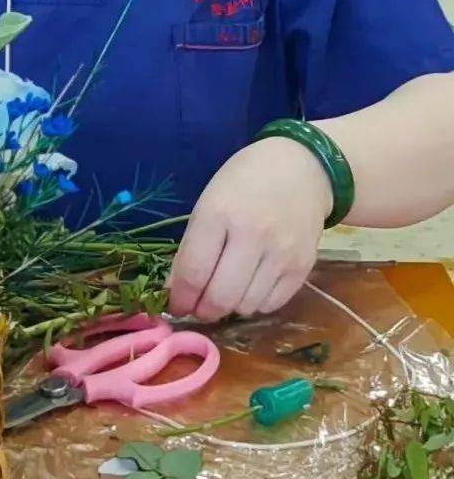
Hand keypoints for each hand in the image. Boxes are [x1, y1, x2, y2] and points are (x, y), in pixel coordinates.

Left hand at [168, 138, 331, 321]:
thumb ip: (192, 246)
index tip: (175, 306)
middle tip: (197, 308)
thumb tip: (176, 290)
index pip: (193, 272)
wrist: (301, 168)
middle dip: (202, 311)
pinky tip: (250, 285)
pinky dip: (255, 302)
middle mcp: (253, 235)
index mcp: (219, 213)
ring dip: (230, 306)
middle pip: (220, 298)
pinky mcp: (303, 266)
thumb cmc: (244, 181)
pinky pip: (271, 304)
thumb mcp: (209, 202)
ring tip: (226, 290)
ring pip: (246, 306)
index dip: (179, 298)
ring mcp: (282, 253)